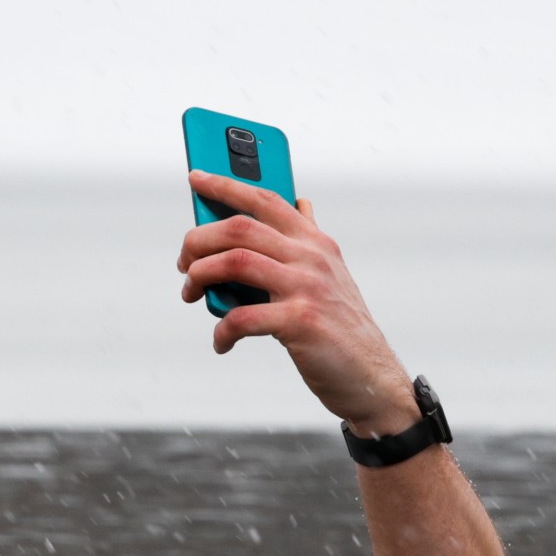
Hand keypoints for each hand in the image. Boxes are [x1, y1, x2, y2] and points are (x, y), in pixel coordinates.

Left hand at [178, 169, 417, 437]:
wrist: (372, 377)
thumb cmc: (342, 329)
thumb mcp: (331, 274)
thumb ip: (309, 240)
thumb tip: (301, 203)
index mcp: (316, 242)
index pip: (266, 199)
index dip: (226, 185)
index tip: (197, 178)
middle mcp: (312, 258)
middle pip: (240, 227)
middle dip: (199, 239)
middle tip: (183, 263)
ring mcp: (307, 288)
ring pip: (235, 262)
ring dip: (200, 276)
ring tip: (190, 293)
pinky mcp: (301, 322)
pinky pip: (242, 317)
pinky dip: (221, 330)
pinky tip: (221, 341)